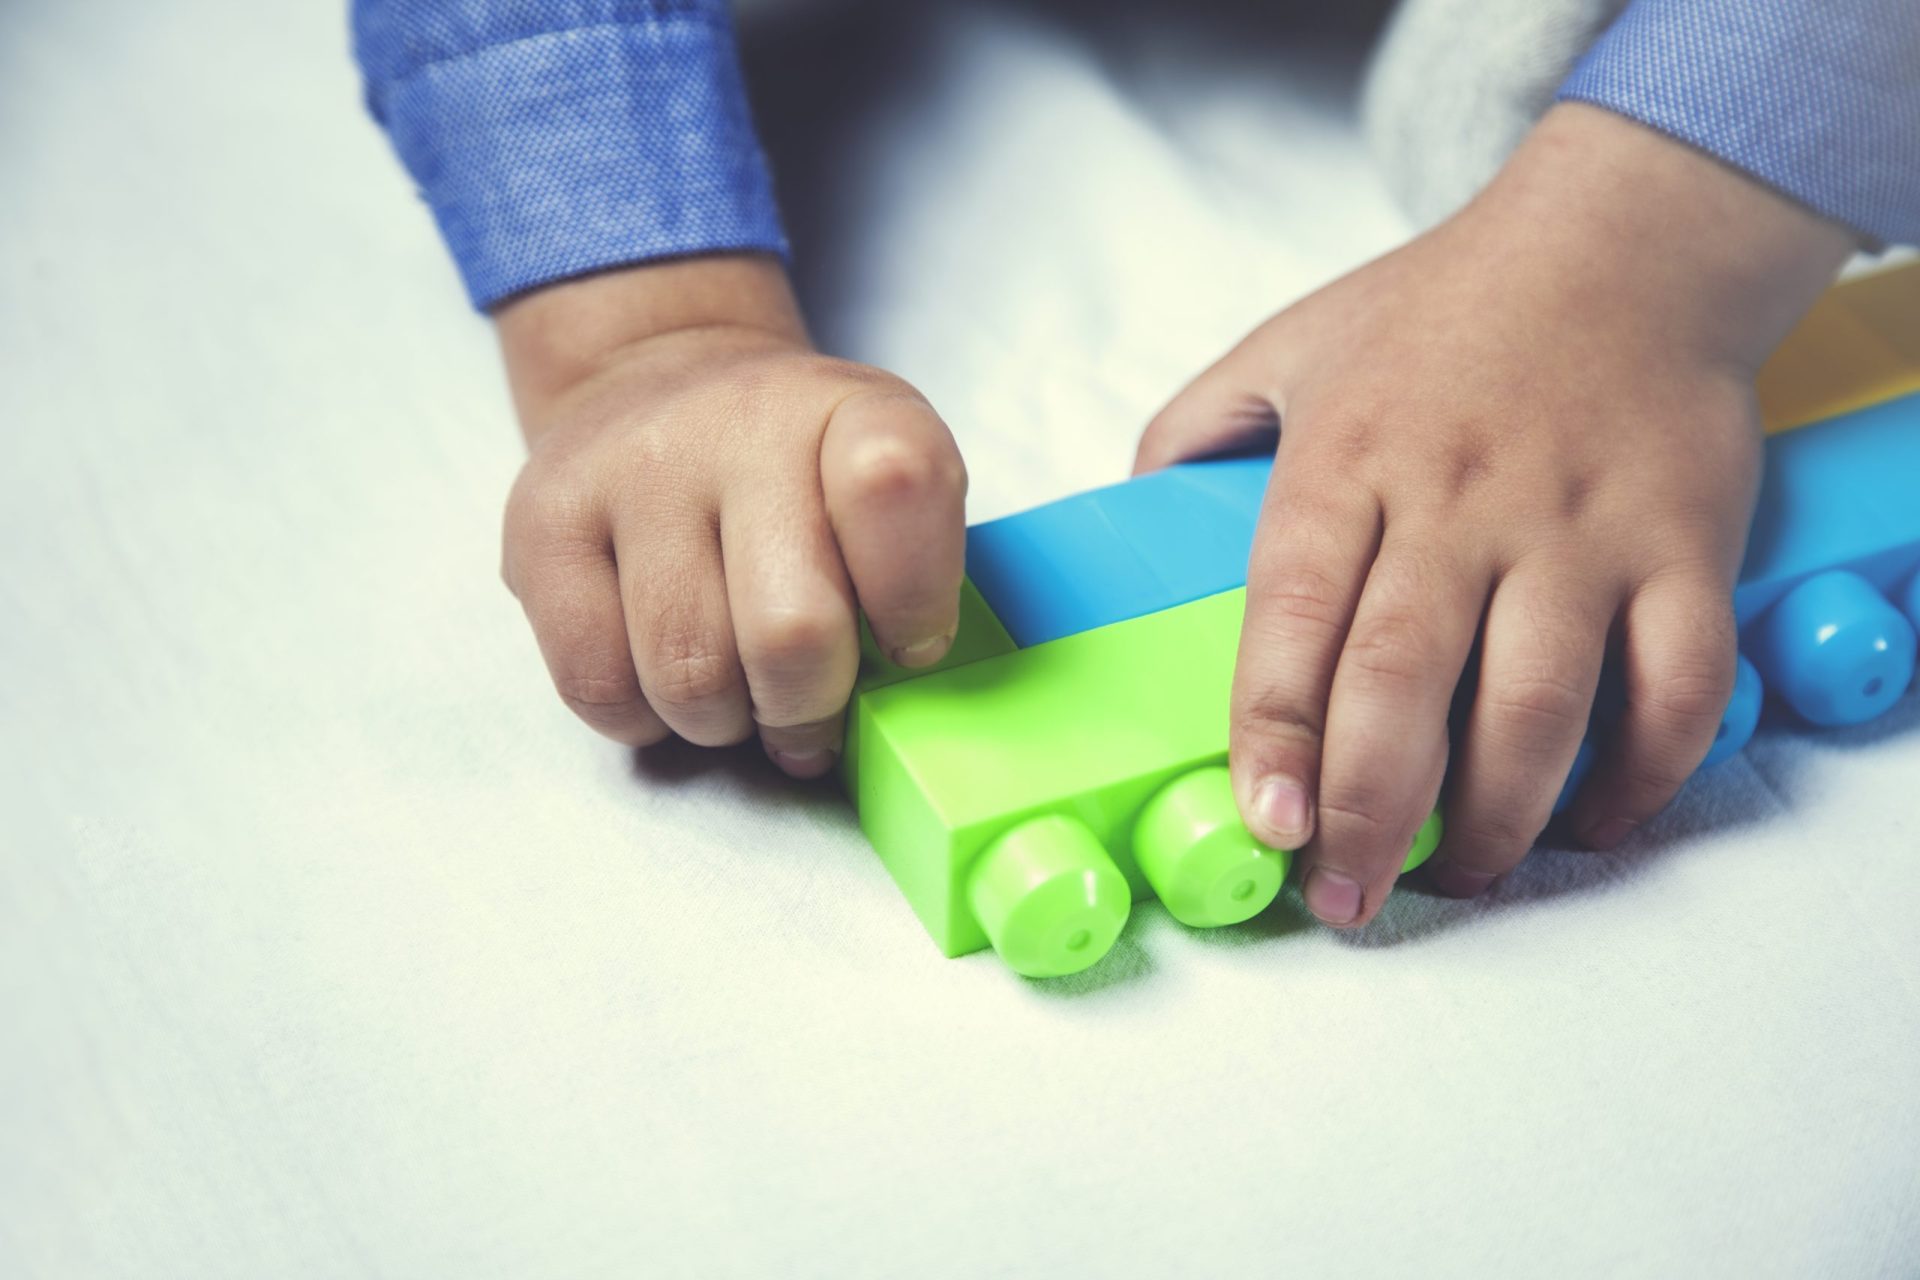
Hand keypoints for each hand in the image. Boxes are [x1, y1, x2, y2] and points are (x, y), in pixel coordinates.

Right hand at [495, 256, 965, 775]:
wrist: (659, 380)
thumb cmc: (796, 472)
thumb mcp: (885, 482)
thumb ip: (910, 573)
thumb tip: (897, 692)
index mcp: (850, 410)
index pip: (900, 485)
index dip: (913, 599)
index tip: (905, 642)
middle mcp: (739, 423)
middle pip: (790, 633)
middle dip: (808, 708)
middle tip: (808, 708)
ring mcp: (631, 467)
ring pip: (689, 677)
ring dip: (723, 720)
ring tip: (733, 688)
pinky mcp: (541, 520)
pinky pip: (598, 684)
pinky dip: (641, 718)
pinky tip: (658, 676)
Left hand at [1136, 104, 1854, 924]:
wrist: (1626, 238)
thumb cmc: (1444, 306)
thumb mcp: (1292, 343)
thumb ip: (1199, 424)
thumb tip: (1129, 505)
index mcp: (1349, 461)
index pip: (1294, 615)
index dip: (1275, 732)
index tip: (1265, 823)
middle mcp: (1460, 501)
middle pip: (1402, 681)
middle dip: (1366, 810)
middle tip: (1343, 897)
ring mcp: (1578, 528)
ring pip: (1536, 705)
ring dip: (1492, 818)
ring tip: (1454, 877)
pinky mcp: (1685, 545)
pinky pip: (1675, 686)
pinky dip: (1640, 775)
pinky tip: (1588, 821)